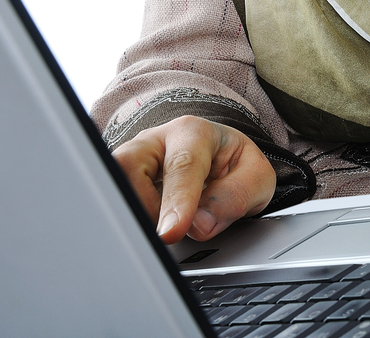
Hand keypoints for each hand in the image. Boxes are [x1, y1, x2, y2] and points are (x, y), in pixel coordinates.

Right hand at [112, 115, 275, 243]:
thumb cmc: (236, 165)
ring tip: (160, 232)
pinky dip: (124, 218)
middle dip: (143, 205)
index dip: (176, 201)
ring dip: (132, 214)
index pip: (181, 166)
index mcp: (194, 133)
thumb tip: (199, 225)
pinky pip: (111, 198)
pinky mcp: (119, 178)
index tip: (171, 232)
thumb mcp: (257, 178)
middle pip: (129, 165)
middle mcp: (156, 140)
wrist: (223, 158)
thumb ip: (235, 197)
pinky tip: (141, 232)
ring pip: (112, 182)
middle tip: (164, 235)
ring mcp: (132, 158)